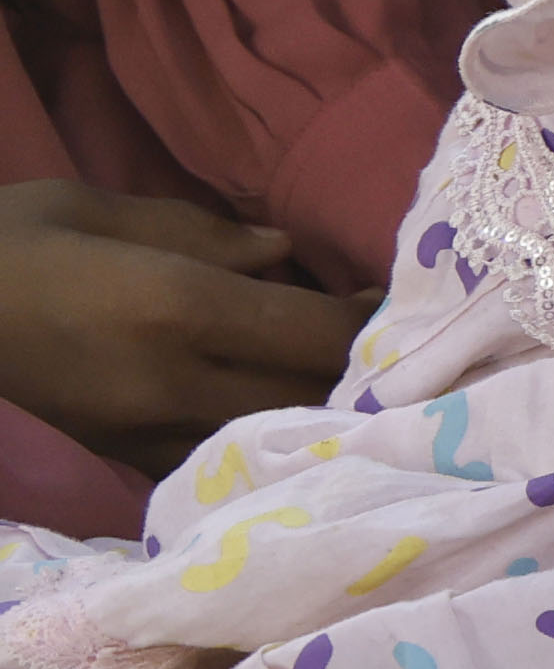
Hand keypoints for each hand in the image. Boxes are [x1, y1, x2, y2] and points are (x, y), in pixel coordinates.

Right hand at [0, 181, 361, 468]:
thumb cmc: (8, 240)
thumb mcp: (99, 209)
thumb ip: (206, 235)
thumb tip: (287, 254)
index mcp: (176, 306)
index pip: (315, 334)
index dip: (372, 326)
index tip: (399, 305)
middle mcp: (171, 379)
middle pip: (308, 396)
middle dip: (361, 378)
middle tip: (396, 349)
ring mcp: (144, 429)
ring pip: (270, 439)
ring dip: (319, 416)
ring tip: (351, 385)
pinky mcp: (119, 455)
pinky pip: (217, 460)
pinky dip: (261, 441)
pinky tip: (280, 417)